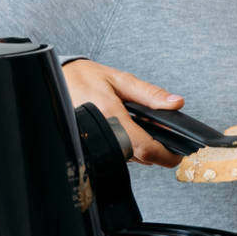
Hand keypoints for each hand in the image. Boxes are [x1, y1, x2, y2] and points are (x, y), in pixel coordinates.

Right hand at [61, 59, 185, 166]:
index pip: (145, 147)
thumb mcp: (121, 80)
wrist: (57, 82)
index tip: (179, 153)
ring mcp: (95, 144)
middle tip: (164, 134)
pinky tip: (127, 130)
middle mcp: (102, 133)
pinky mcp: (92, 148)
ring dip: (143, 147)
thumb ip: (150, 94)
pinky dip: (129, 146)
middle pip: (140, 156)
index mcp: (111, 114)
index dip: (166, 154)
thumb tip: (176, 103)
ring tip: (142, 126)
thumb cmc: (86, 78)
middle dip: (157, 149)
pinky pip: (118, 154)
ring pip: (130, 158)